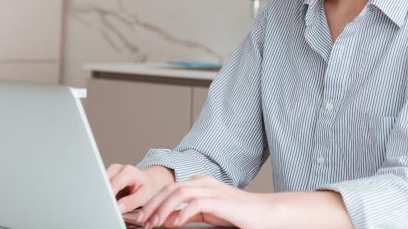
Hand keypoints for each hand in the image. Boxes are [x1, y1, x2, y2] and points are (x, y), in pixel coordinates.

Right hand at [107, 164, 174, 213]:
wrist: (150, 178)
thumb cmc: (149, 186)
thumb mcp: (145, 196)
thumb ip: (131, 202)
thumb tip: (118, 207)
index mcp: (128, 172)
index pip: (112, 185)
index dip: (109, 197)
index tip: (109, 207)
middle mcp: (117, 168)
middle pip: (103, 184)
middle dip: (105, 197)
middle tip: (112, 207)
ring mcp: (111, 170)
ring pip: (101, 185)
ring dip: (105, 195)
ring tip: (116, 200)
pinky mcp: (108, 175)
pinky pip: (102, 186)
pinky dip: (106, 194)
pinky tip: (114, 197)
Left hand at [138, 175, 269, 228]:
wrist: (264, 213)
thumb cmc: (238, 214)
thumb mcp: (208, 214)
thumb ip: (189, 214)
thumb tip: (168, 219)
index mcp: (200, 183)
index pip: (170, 188)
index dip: (154, 201)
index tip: (144, 217)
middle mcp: (204, 182)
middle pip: (170, 188)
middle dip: (153, 205)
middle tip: (143, 221)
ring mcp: (212, 190)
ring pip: (179, 192)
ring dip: (163, 208)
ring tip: (154, 223)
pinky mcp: (220, 201)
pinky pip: (196, 203)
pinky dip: (182, 213)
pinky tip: (174, 224)